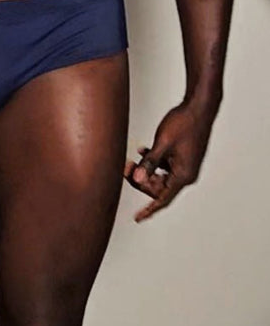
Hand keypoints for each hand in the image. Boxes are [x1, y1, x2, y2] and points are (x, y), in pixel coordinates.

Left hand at [124, 99, 215, 222]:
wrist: (199, 107)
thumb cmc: (184, 123)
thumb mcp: (162, 143)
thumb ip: (149, 162)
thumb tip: (137, 178)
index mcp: (183, 175)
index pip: (163, 198)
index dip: (149, 209)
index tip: (138, 218)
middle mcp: (186, 173)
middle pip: (159, 187)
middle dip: (141, 180)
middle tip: (126, 169)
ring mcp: (185, 165)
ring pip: (161, 176)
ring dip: (145, 169)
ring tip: (131, 160)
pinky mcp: (183, 156)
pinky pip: (165, 166)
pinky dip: (153, 161)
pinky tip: (143, 150)